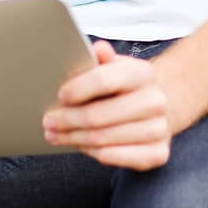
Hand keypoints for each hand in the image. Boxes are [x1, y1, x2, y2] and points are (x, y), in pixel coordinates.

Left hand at [43, 41, 171, 169]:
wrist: (159, 107)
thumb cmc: (127, 87)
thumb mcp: (115, 66)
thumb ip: (102, 59)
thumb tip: (98, 49)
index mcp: (143, 73)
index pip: (104, 80)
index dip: (78, 89)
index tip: (60, 96)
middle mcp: (155, 101)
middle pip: (98, 115)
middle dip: (67, 120)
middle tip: (48, 122)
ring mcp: (159, 129)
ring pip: (103, 139)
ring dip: (74, 138)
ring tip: (56, 135)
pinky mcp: (158, 154)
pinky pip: (116, 158)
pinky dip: (92, 152)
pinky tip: (80, 146)